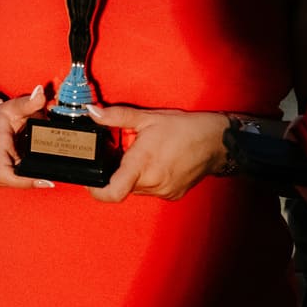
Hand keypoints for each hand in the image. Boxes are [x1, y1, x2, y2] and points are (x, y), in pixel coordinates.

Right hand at [0, 86, 52, 188]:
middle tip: (51, 173)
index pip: (6, 173)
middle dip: (33, 177)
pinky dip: (21, 177)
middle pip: (13, 181)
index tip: (47, 181)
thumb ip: (30, 102)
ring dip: (27, 177)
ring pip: (12, 183)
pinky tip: (29, 168)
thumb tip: (41, 92)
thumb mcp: (13, 107)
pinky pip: (10, 182)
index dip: (26, 181)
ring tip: (38, 164)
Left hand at [85, 107, 228, 202]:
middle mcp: (153, 182)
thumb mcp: (147, 118)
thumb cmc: (184, 129)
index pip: (112, 192)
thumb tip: (93, 112)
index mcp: (142, 164)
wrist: (217, 142)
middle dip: (118, 173)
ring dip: (134, 176)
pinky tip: (157, 163)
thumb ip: (116, 116)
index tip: (90, 183)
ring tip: (144, 156)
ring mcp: (164, 191)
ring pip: (137, 189)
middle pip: (122, 187)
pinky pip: (152, 190)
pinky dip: (149, 179)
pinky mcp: (172, 194)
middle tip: (123, 155)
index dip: (96, 191)